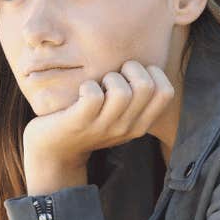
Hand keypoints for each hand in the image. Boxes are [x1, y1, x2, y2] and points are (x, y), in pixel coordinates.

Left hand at [22, 60, 173, 188]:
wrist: (53, 155)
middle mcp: (125, 128)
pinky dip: (88, 86)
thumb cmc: (87, 125)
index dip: (153, 73)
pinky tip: (83, 90)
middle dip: (131, 68)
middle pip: (146, 87)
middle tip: (114, 75)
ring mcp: (102, 127)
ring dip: (109, 77)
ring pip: (122, 92)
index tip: (132, 75)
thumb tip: (145, 64)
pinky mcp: (78, 123)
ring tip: (99, 83)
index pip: (166, 92)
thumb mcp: (118, 117)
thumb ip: (134, 100)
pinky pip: (93, 97)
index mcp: (140, 124)